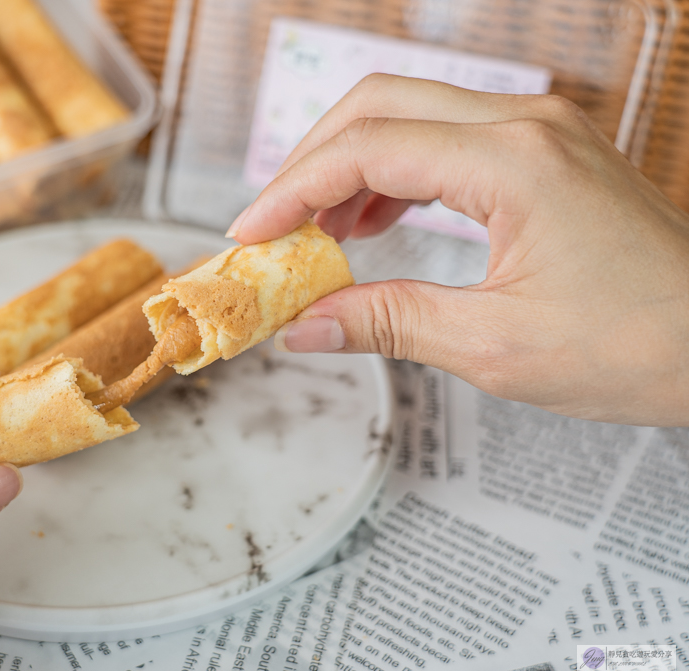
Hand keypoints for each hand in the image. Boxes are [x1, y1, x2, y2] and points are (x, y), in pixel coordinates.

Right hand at [229, 74, 688, 425]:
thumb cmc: (639, 344)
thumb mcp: (495, 345)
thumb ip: (386, 323)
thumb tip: (305, 327)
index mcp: (512, 162)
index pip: (366, 149)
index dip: (292, 191)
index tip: (252, 235)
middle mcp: (524, 126)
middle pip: (377, 104)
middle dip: (310, 162)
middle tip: (274, 226)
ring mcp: (539, 132)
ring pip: (410, 114)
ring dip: (349, 164)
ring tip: (314, 232)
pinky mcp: (546, 154)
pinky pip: (446, 139)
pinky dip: (394, 173)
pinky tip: (372, 222)